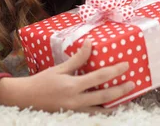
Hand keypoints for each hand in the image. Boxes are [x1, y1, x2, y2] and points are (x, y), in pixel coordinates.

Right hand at [0, 39, 134, 113]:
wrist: (26, 99)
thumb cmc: (42, 81)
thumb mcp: (60, 68)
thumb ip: (77, 59)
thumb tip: (89, 44)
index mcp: (73, 86)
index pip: (99, 77)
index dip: (115, 71)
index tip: (126, 65)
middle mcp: (76, 100)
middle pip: (104, 96)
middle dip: (120, 91)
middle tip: (132, 84)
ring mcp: (75, 110)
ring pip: (100, 110)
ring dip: (114, 104)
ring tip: (126, 99)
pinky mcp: (73, 115)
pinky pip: (92, 114)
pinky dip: (102, 111)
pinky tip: (109, 106)